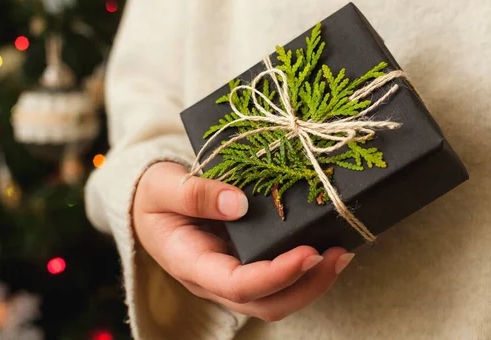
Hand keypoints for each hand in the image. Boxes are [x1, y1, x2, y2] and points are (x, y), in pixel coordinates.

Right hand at [133, 162, 353, 321]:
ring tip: (340, 253)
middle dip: (307, 286)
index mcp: (191, 264)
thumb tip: (237, 203)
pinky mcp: (244, 263)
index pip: (238, 285)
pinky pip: (278, 280)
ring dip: (313, 282)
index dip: (277, 274)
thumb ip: (194, 194)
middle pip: (266, 303)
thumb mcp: (162, 186)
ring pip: (277, 299)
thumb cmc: (153, 195)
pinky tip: (324, 247)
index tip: (309, 253)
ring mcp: (231, 275)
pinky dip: (305, 270)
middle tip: (338, 255)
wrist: (150, 204)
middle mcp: (214, 280)